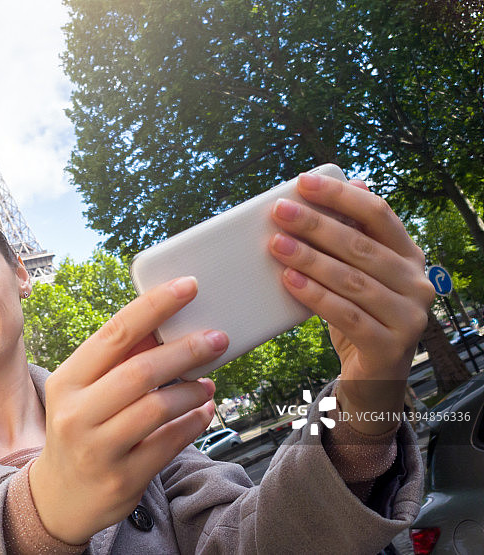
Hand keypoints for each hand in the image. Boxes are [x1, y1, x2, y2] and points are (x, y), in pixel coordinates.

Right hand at [30, 276, 227, 543]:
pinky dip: (194, 422)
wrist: (60, 496)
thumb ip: (120, 359)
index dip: (155, 306)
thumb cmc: (81, 428)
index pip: (114, 333)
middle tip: (218, 338)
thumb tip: (167, 319)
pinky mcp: (122, 479)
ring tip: (208, 383)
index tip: (189, 286)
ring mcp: (98, 449)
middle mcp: (76, 413)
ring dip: (192, 391)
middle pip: (141, 371)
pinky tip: (204, 411)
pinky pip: (170, 443)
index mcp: (67, 380)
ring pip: (158, 408)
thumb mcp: (84, 391)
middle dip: (186, 350)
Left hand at [268, 173, 434, 433]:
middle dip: (316, 225)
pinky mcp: (390, 345)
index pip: (378, 214)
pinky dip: (315, 296)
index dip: (340, 196)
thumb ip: (351, 239)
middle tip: (280, 211)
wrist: (373, 377)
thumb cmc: (359, 314)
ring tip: (276, 244)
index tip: (302, 182)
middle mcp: (417, 282)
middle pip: (361, 245)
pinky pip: (347, 314)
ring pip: (352, 280)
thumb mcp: (357, 274)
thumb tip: (338, 187)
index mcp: (409, 255)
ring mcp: (409, 315)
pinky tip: (289, 281)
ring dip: (310, 259)